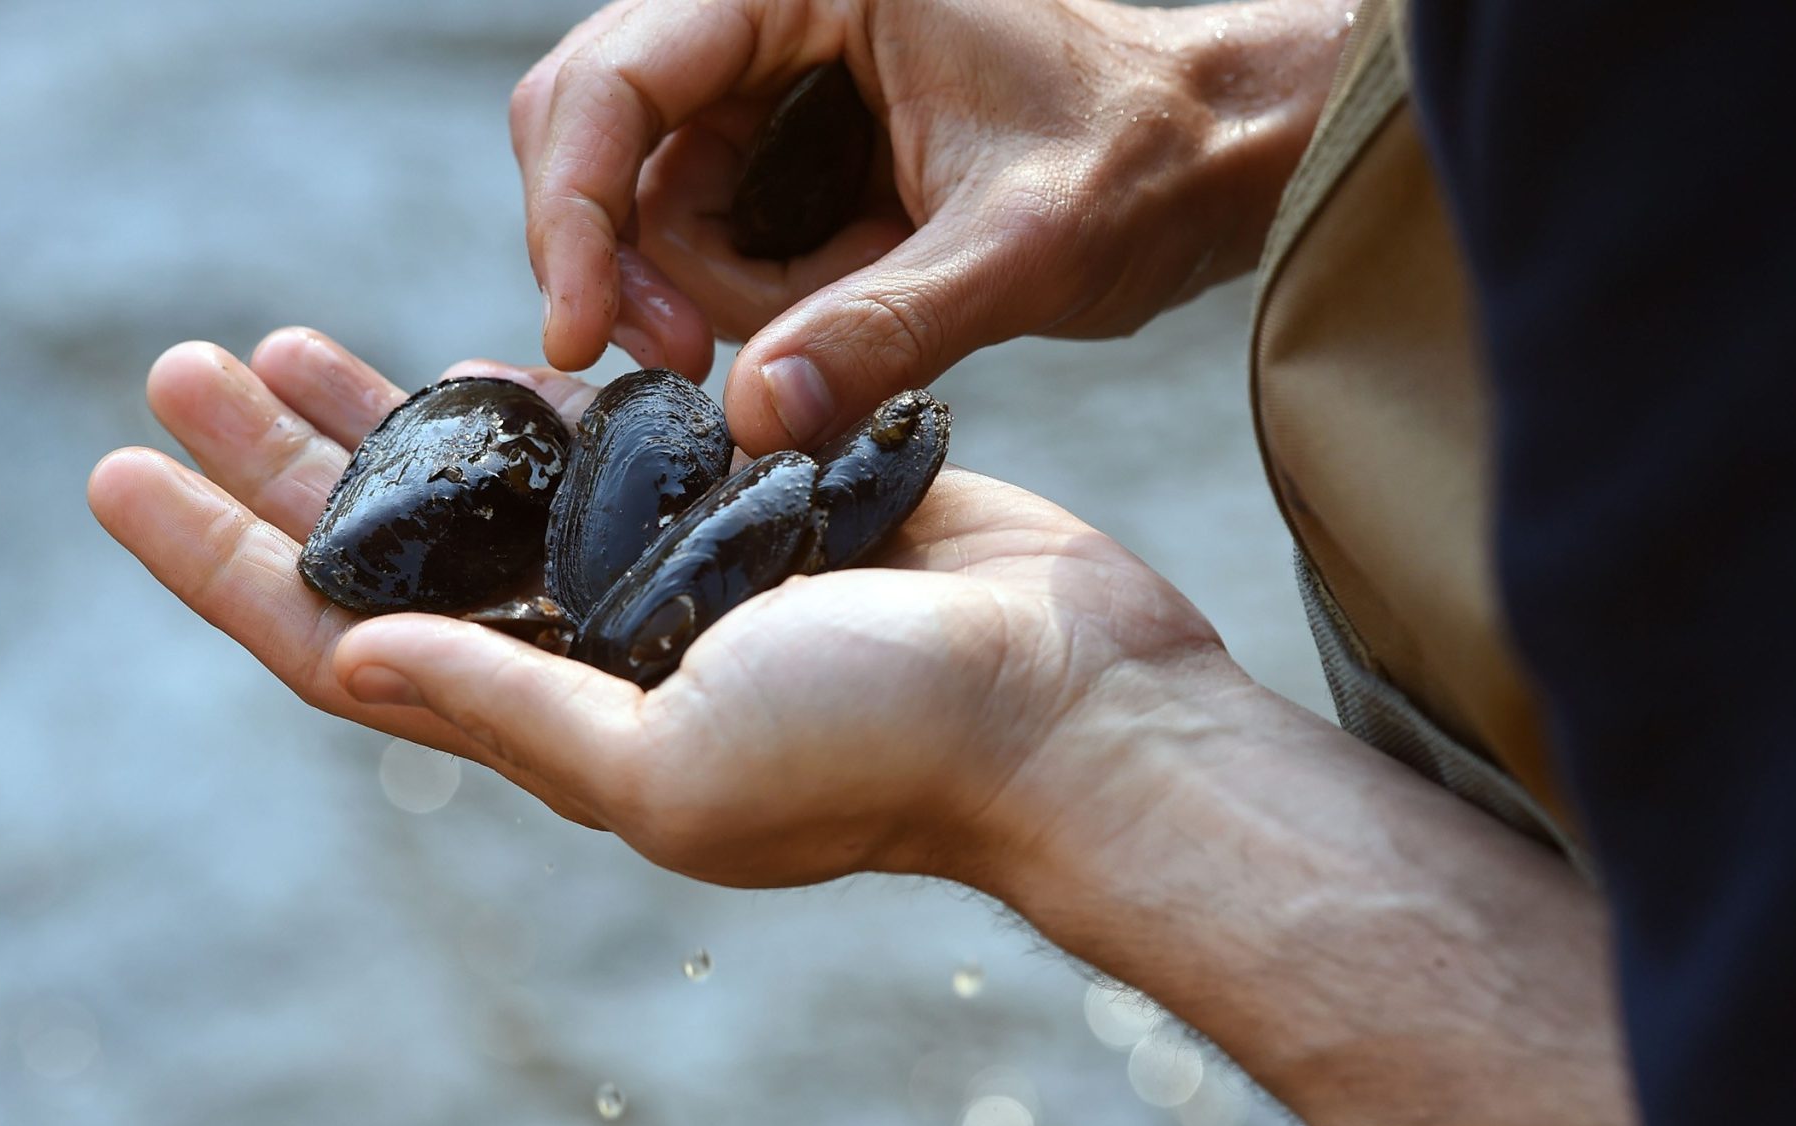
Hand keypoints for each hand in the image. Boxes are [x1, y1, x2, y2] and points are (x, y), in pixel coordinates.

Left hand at [87, 328, 1236, 893]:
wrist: (1070, 703)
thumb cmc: (884, 752)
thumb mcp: (668, 762)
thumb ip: (507, 710)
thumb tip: (341, 655)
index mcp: (551, 720)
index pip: (336, 639)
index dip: (216, 563)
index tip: (114, 474)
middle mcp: (586, 650)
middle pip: (385, 544)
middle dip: (268, 460)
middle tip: (171, 366)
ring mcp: (661, 574)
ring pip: (478, 480)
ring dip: (373, 413)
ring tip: (272, 342)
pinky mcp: (742, 502)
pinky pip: (599, 440)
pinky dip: (519, 396)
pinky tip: (454, 353)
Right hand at [514, 0, 1348, 450]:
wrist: (1225, 147)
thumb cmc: (1151, 155)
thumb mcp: (1024, 250)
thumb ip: (887, 330)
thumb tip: (756, 414)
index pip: (616, 79)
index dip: (570, 211)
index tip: (582, 335)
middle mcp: (772, 5)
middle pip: (599, 130)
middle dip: (627, 258)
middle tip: (686, 362)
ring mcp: (776, 72)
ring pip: (652, 196)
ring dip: (714, 289)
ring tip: (838, 310)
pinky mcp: (793, 135)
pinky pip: (712, 228)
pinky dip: (753, 293)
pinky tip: (842, 302)